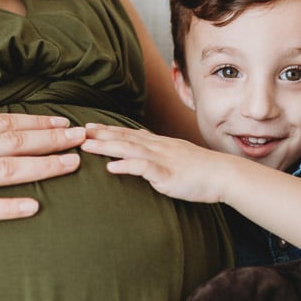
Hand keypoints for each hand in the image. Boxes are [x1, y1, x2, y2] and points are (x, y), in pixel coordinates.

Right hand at [0, 112, 84, 232]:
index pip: (6, 123)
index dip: (39, 123)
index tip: (67, 123)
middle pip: (15, 142)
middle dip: (53, 139)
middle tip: (84, 137)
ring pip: (7, 170)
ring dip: (44, 167)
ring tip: (72, 165)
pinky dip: (10, 207)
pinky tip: (35, 207)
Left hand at [79, 123, 229, 202]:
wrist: (223, 174)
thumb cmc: (201, 169)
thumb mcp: (176, 155)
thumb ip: (158, 151)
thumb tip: (142, 147)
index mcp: (159, 144)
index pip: (129, 133)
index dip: (108, 129)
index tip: (88, 127)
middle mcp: (157, 147)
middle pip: (124, 137)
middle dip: (100, 134)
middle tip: (78, 131)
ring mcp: (162, 159)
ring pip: (129, 149)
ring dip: (106, 147)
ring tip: (87, 146)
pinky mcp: (167, 174)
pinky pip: (143, 169)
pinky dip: (126, 166)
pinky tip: (111, 168)